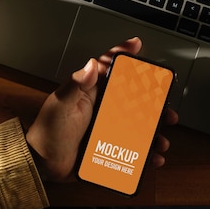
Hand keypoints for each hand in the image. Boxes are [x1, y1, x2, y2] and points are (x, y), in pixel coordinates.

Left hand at [25, 37, 177, 181]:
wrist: (43, 164)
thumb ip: (75, 84)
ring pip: (139, 126)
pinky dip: (146, 153)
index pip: (109, 68)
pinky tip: (153, 158)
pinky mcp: (110, 147)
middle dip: (154, 102)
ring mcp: (108, 128)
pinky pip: (133, 149)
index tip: (136, 44)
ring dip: (154, 131)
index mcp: (91, 92)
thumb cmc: (48, 132)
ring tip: (161, 139)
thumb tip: (91, 64)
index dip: (123, 54)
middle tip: (166, 108)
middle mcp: (103, 108)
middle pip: (134, 99)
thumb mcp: (61, 105)